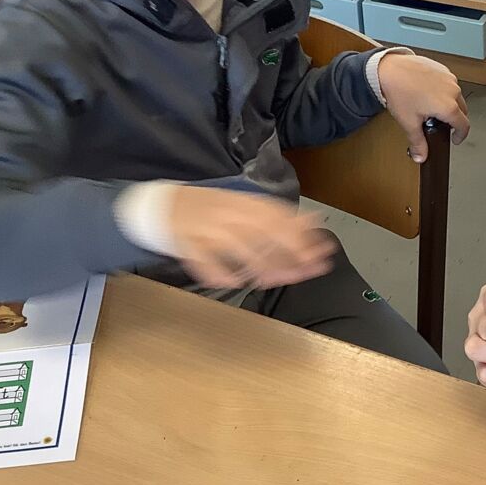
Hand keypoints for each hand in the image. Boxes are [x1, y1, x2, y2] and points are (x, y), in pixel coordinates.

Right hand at [167, 187, 335, 289]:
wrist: (163, 205)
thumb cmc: (211, 208)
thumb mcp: (246, 205)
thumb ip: (279, 215)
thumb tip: (315, 221)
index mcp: (245, 202)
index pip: (281, 218)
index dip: (304, 237)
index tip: (322, 253)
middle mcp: (229, 213)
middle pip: (265, 233)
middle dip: (290, 254)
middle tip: (307, 271)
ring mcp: (208, 229)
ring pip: (239, 249)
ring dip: (261, 268)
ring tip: (273, 281)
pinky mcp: (188, 245)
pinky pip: (207, 263)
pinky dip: (222, 274)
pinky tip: (235, 282)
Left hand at [377, 52, 469, 162]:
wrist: (389, 69)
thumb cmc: (399, 91)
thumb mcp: (409, 123)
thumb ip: (418, 143)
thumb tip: (421, 156)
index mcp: (449, 107)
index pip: (464, 126)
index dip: (460, 136)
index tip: (455, 138)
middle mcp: (453, 91)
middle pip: (462, 111)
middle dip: (455, 120)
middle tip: (443, 125)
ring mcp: (449, 78)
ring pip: (456, 96)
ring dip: (450, 104)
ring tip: (432, 107)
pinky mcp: (443, 69)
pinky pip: (449, 84)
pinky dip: (444, 91)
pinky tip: (429, 93)